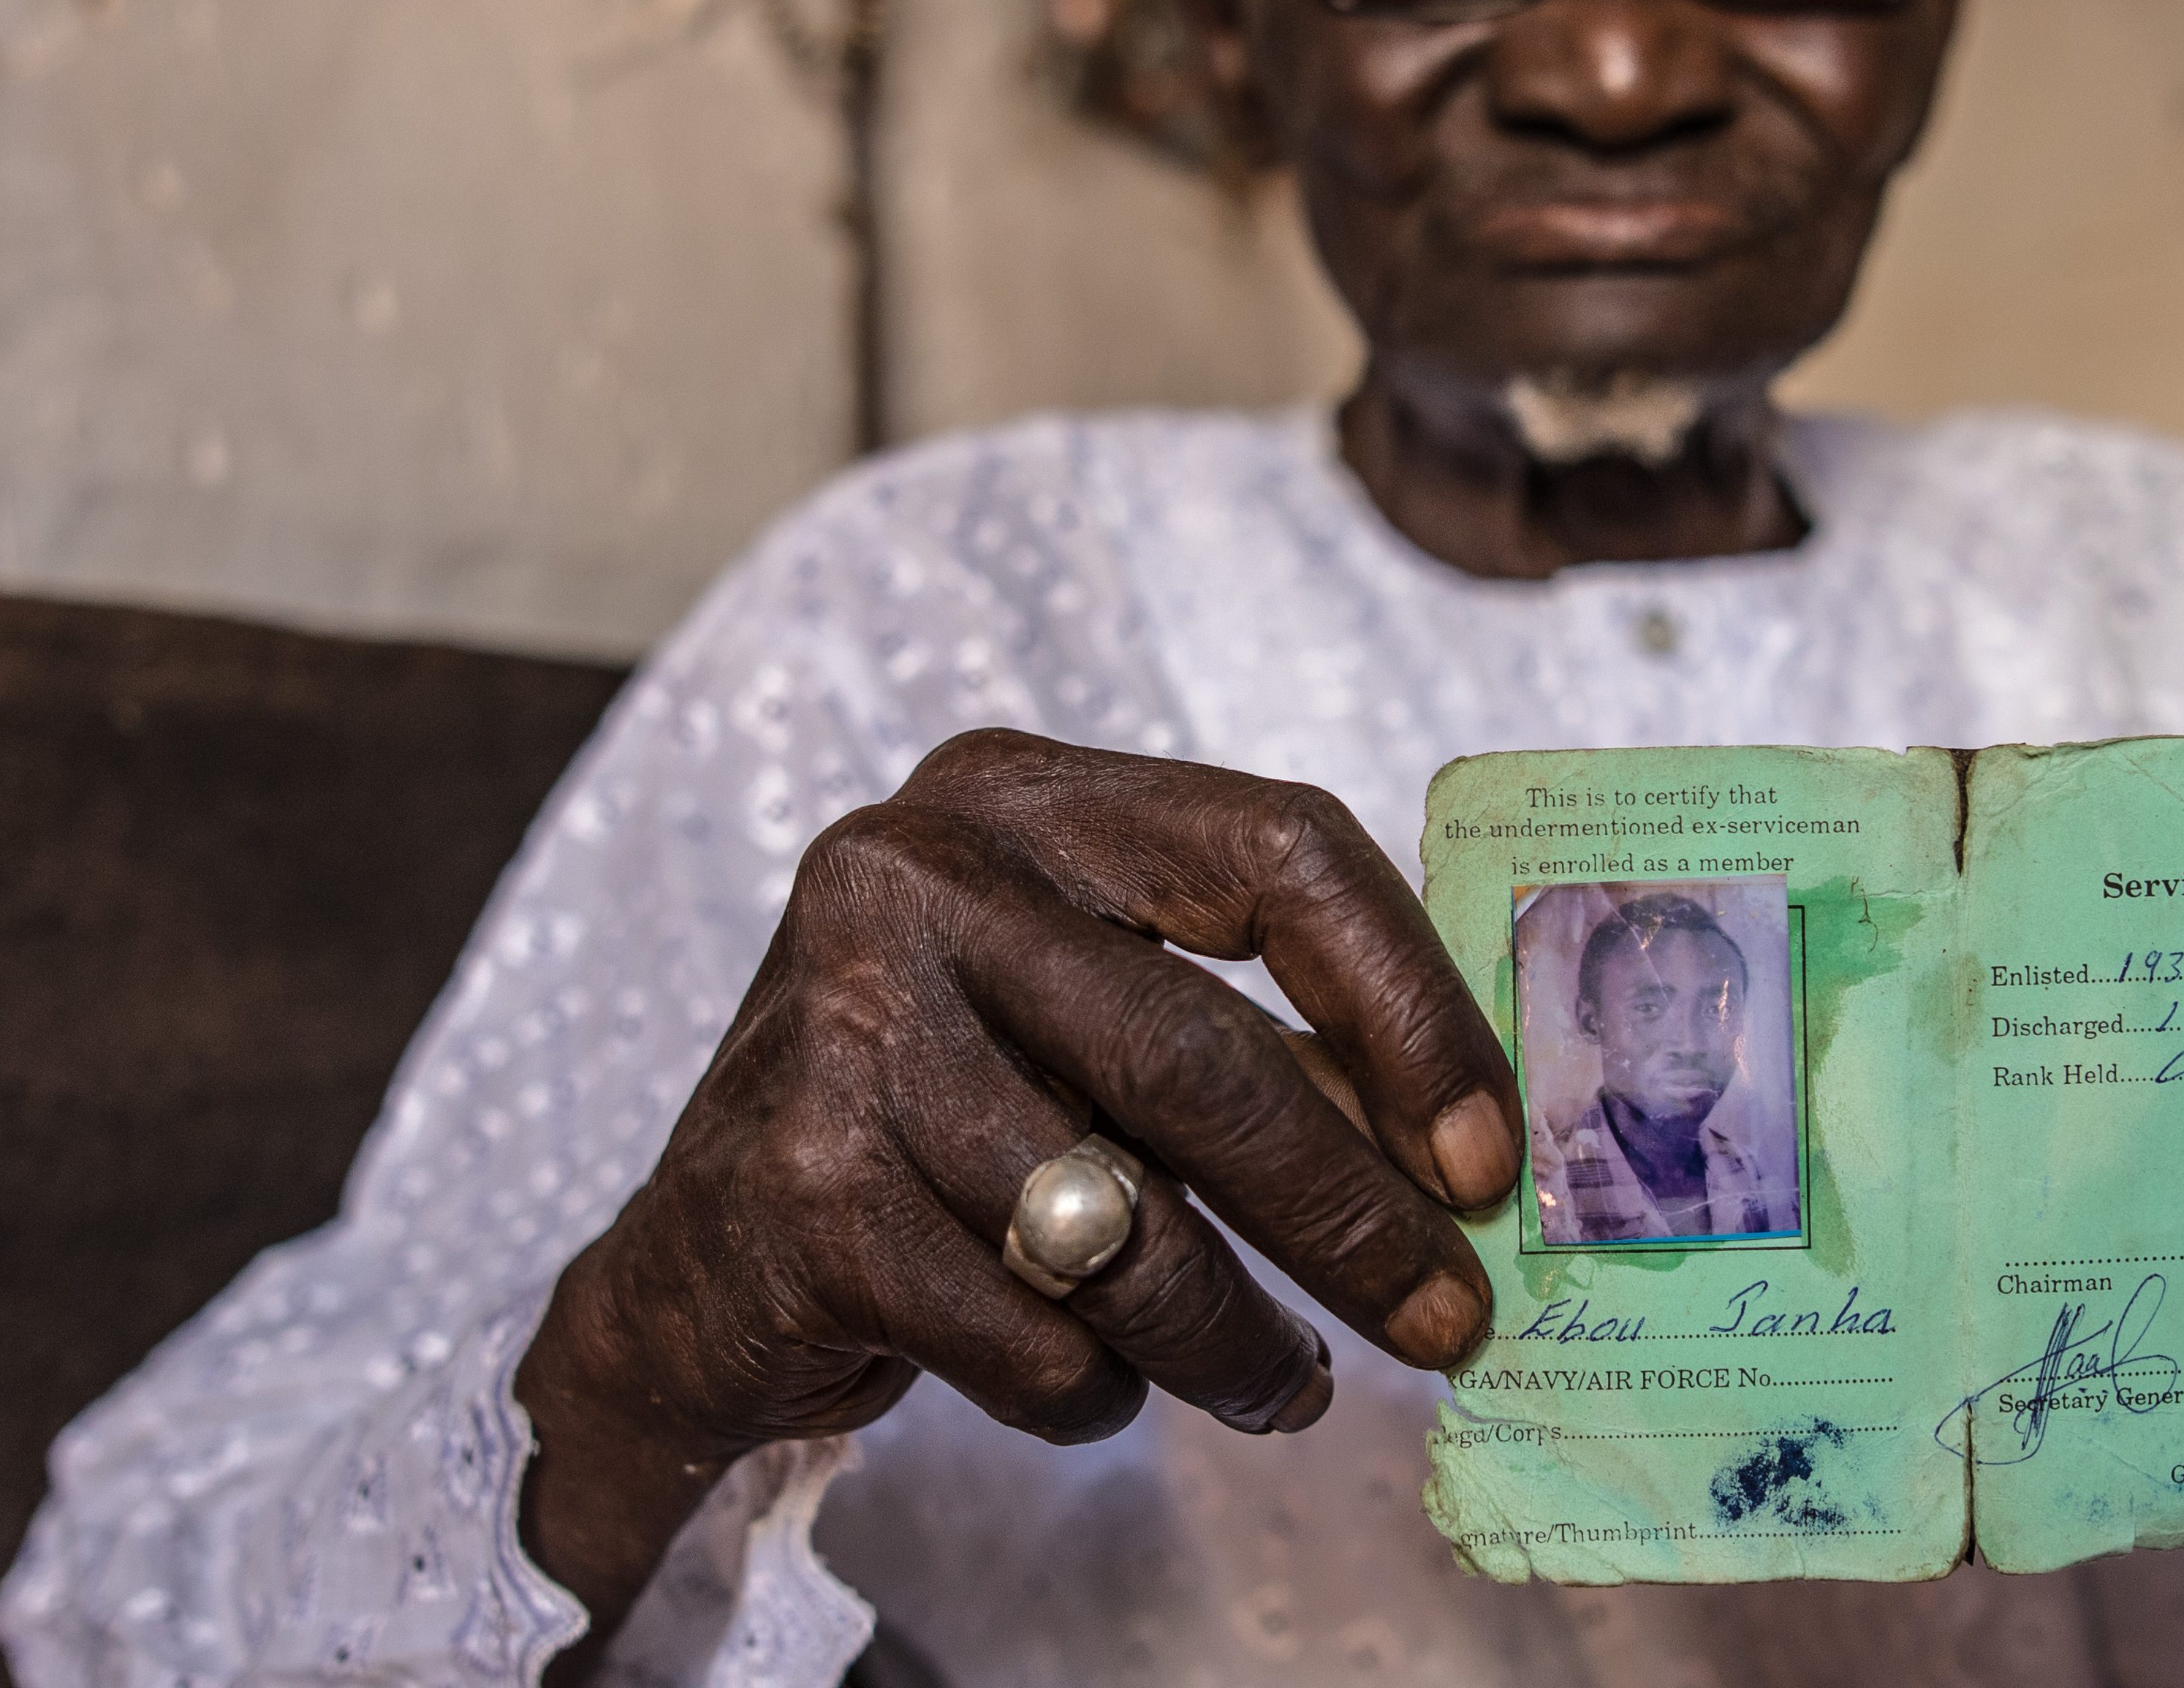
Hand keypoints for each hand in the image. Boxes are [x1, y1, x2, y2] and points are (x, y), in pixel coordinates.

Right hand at [514, 733, 1520, 1650]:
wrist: (694, 1270)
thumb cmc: (949, 1121)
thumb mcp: (1091, 1026)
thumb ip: (1262, 1042)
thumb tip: (1472, 1154)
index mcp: (1024, 795)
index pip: (1280, 848)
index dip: (1409, 1006)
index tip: (1488, 1154)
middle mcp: (918, 875)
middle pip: (1204, 1055)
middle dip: (1353, 1217)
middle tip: (1450, 1321)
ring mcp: (846, 1027)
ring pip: (1123, 1223)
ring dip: (1237, 1338)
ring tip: (1288, 1387)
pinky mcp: (804, 1189)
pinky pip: (1031, 1331)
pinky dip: (1101, 1388)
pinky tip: (1110, 1387)